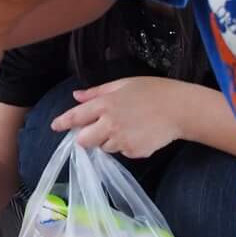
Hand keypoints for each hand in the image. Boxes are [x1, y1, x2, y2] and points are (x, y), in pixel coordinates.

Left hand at [51, 77, 184, 157]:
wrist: (180, 109)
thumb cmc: (153, 91)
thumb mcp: (123, 84)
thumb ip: (97, 92)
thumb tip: (76, 96)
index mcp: (105, 104)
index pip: (76, 117)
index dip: (63, 123)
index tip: (55, 126)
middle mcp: (110, 124)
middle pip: (83, 140)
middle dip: (86, 137)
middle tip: (98, 129)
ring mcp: (121, 140)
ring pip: (104, 147)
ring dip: (108, 141)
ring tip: (128, 126)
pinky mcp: (133, 152)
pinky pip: (122, 152)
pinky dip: (126, 146)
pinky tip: (139, 134)